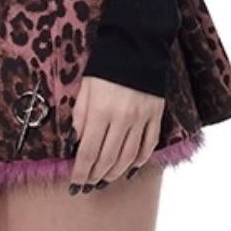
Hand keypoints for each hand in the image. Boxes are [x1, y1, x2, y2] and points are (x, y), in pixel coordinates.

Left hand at [68, 76, 163, 191]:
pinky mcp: (156, 115)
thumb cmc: (105, 67)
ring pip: (128, 157)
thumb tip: (78, 144)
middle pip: (108, 159)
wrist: (136, 45)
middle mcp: (122, 118)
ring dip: (115, 173)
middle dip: (95, 176)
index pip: (88, 152)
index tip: (74, 184)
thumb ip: (80, 118)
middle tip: (87, 186)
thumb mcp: (85, 90)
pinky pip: (149, 145)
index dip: (80, 172)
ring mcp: (142, 118)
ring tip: (104, 181)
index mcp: (101, 111)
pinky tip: (129, 169)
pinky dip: (139, 161)